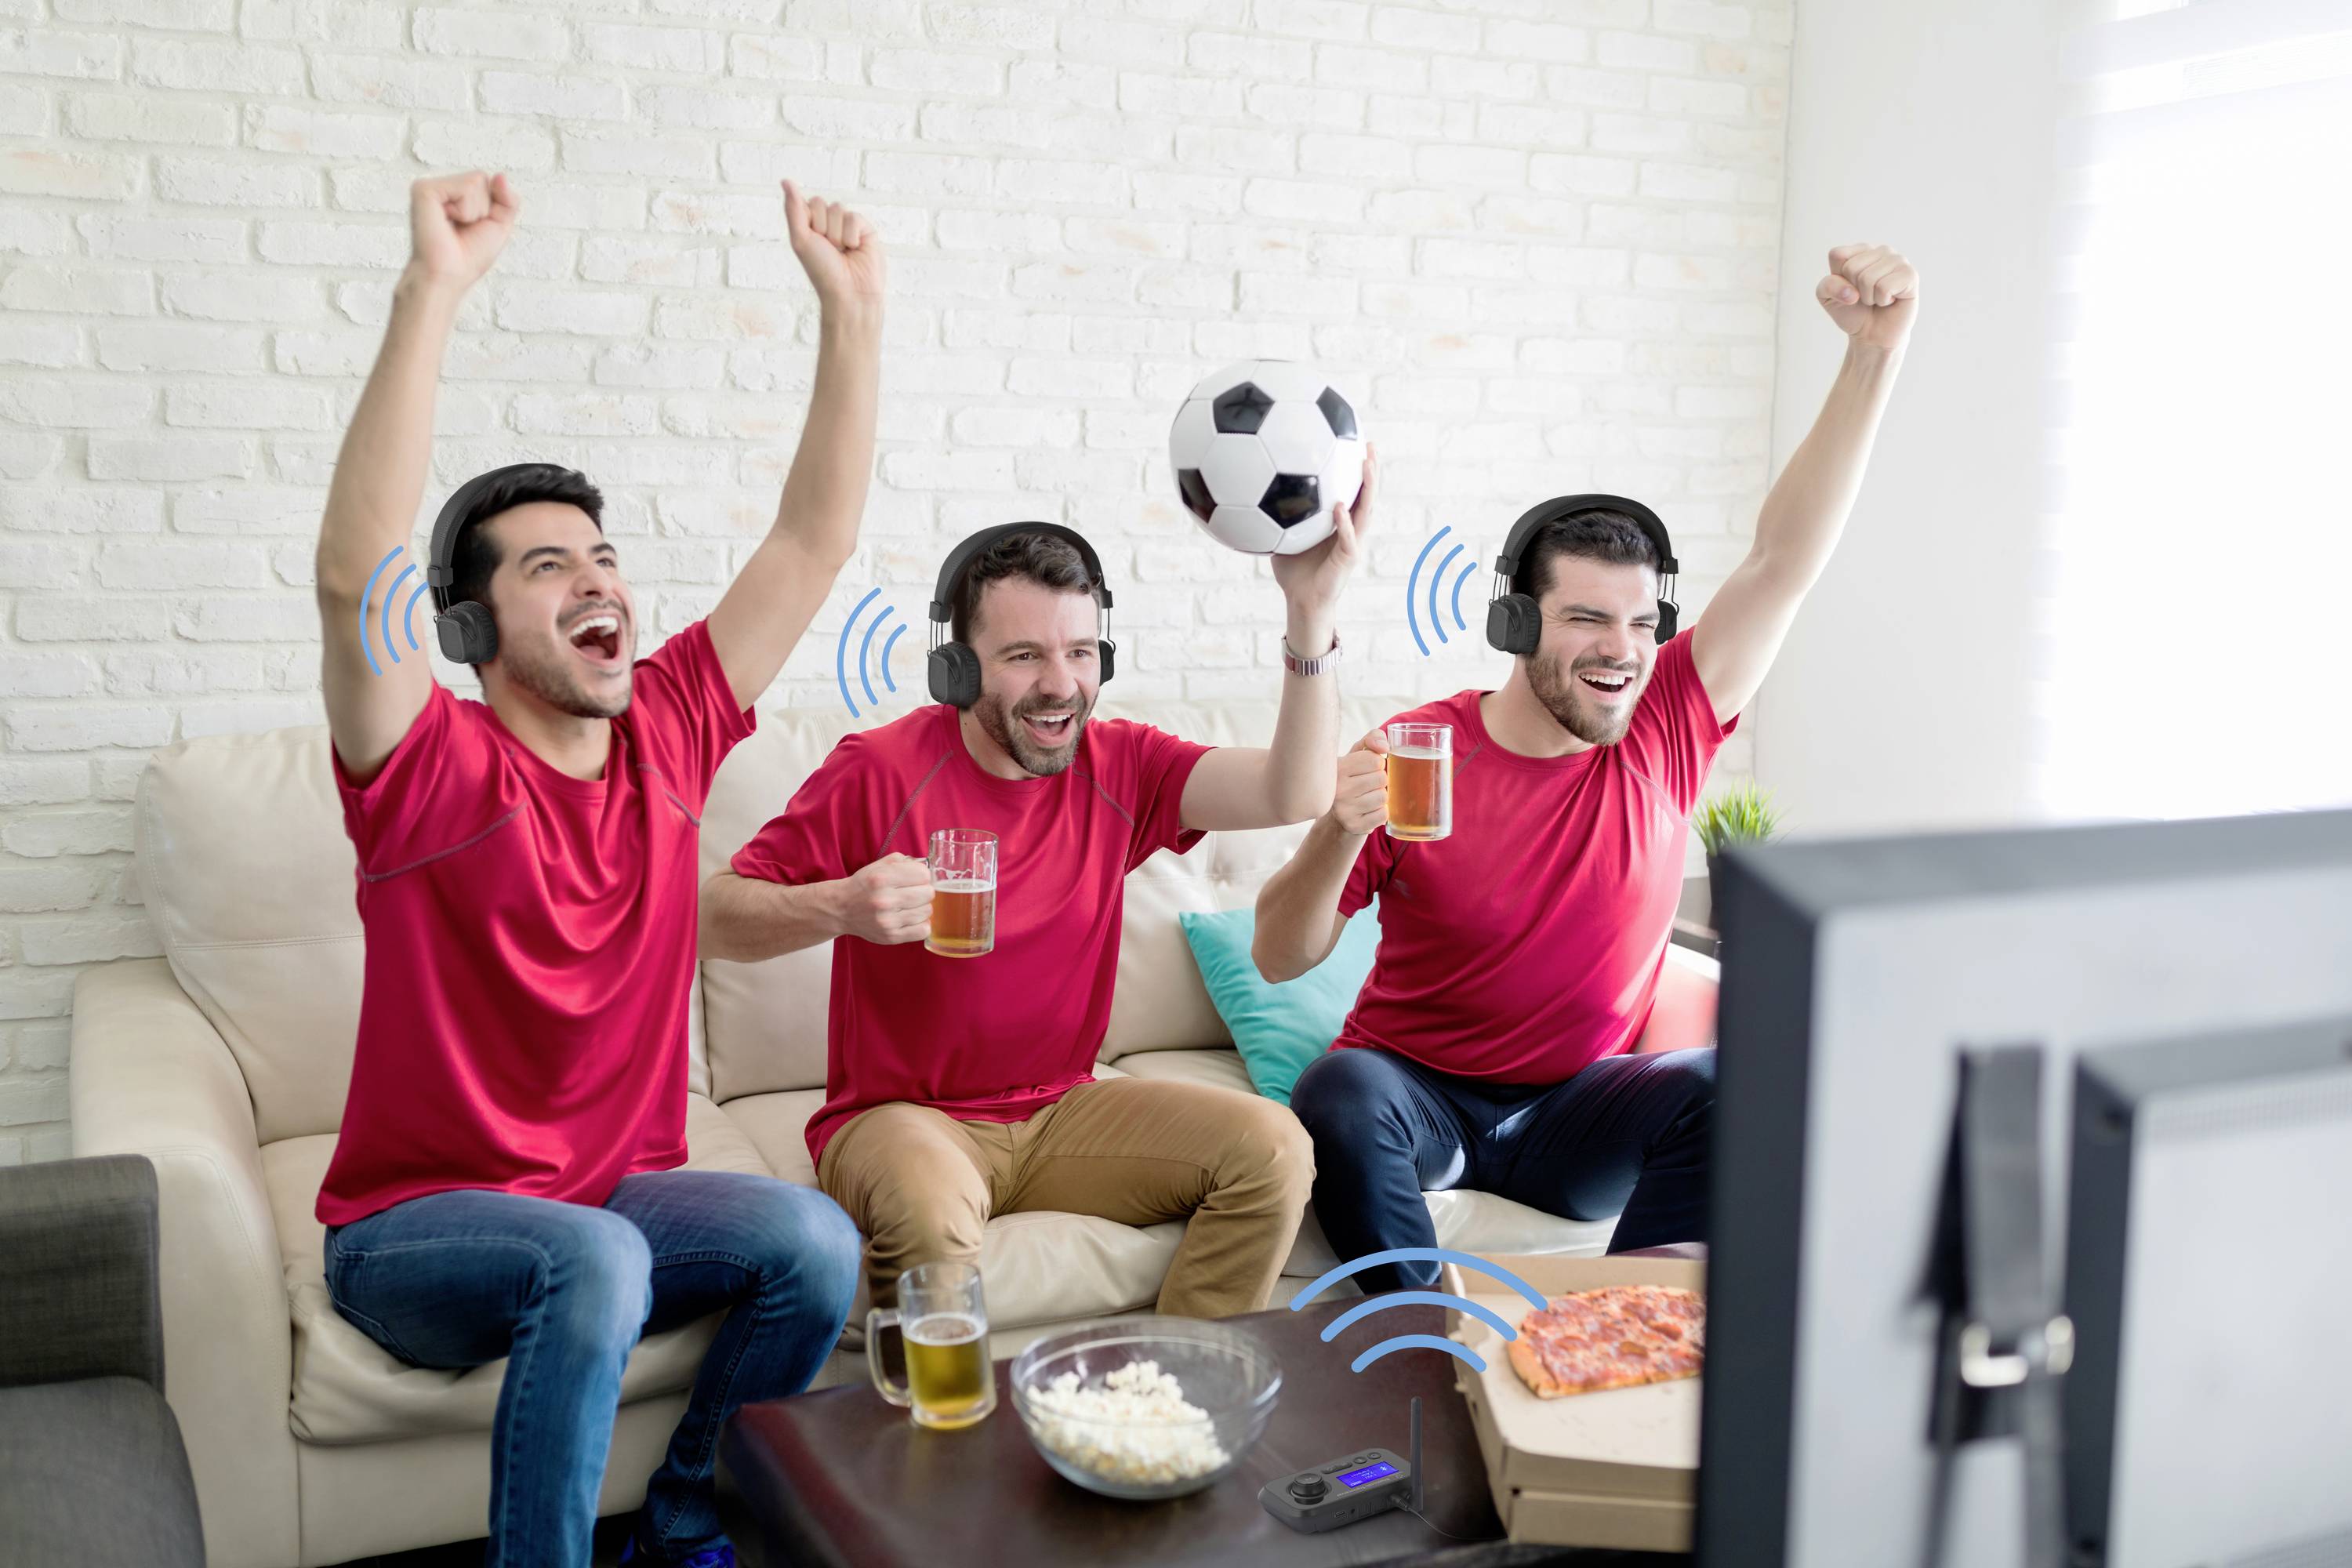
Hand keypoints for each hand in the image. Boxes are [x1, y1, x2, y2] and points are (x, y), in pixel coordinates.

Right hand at [406, 172, 517, 292]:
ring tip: (455, 226)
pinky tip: (447, 221)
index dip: (491, 208)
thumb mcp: (499, 225)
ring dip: (475, 211)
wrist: (449, 275)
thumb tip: (501, 175)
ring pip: (475, 182)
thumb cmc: (469, 256)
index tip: (474, 227)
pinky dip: (465, 210)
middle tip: (463, 229)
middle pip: (482, 179)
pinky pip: (464, 187)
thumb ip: (507, 199)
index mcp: (454, 195)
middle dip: (484, 209)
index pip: (488, 182)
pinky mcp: (424, 189)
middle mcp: (441, 188)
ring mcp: (431, 186)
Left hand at [784, 179, 885, 321]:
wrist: (849, 292)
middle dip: (821, 227)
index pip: (805, 204)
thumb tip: (786, 180)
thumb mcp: (801, 239)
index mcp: (810, 226)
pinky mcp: (866, 230)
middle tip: (828, 249)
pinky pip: (854, 217)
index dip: (807, 221)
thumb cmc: (822, 271)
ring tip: (842, 252)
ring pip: (838, 209)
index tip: (811, 241)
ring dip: (836, 234)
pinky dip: (851, 236)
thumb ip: (793, 209)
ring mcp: (847, 226)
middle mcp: (828, 224)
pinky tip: (855, 250)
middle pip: (820, 203)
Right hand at [838, 853, 931, 945]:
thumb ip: (903, 862)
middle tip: (914, 893)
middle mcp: (884, 899)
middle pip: (928, 893)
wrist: (840, 909)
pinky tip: (911, 919)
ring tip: (909, 906)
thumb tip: (926, 867)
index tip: (916, 878)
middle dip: (923, 891)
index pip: (923, 874)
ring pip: (927, 911)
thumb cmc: (863, 886)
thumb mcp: (878, 866)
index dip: (922, 875)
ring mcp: (887, 921)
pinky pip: (923, 930)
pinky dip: (922, 924)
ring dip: (922, 907)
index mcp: (882, 878)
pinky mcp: (891, 936)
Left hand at [1270, 441, 1376, 625]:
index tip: (1354, 443)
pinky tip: (1338, 507)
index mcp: (1338, 523)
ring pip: (1366, 512)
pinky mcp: (1348, 559)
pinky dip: (1344, 523)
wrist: (1300, 600)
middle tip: (1369, 445)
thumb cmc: (1292, 571)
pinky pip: (1348, 538)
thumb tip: (1251, 488)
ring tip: (1366, 465)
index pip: (1351, 490)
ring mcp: (1352, 543)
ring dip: (1368, 489)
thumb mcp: (1281, 535)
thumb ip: (1275, 514)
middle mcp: (1350, 529)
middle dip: (1370, 470)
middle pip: (1366, 495)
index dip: (1355, 469)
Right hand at [1328, 727, 1389, 837]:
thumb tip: (1384, 747)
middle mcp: (1336, 789)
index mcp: (1337, 768)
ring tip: (1366, 798)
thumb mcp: (1358, 754)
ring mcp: (1343, 810)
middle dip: (1379, 781)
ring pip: (1383, 797)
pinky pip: (1383, 815)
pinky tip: (1367, 811)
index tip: (1366, 770)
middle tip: (1366, 785)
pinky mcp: (1353, 826)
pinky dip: (1380, 813)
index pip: (1375, 759)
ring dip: (1380, 797)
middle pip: (1382, 778)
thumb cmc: (1352, 777)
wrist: (1337, 813)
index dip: (1376, 764)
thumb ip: (1373, 738)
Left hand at [1817, 243, 1917, 351]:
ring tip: (1878, 299)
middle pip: (1852, 267)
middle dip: (1854, 290)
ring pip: (1868, 278)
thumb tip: (1851, 291)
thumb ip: (1827, 285)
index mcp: (1861, 250)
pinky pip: (1884, 287)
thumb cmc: (1852, 311)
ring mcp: (1898, 260)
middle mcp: (1882, 250)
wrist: (1872, 335)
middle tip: (1866, 297)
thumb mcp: (1827, 297)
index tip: (1849, 289)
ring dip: (1869, 297)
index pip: (1837, 255)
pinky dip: (1883, 300)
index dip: (1837, 279)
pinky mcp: (1910, 274)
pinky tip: (1890, 300)